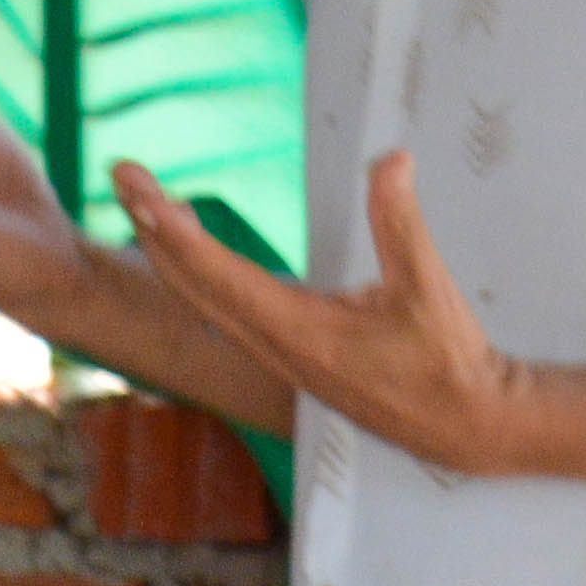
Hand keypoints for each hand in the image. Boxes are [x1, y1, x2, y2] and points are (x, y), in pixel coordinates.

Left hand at [117, 147, 527, 479]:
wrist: (462, 426)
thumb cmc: (447, 361)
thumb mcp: (427, 287)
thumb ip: (402, 222)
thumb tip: (391, 159)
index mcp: (299, 332)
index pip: (218, 276)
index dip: (173, 232)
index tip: (140, 191)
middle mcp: (275, 347)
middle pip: (192, 285)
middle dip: (152, 227)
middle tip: (123, 174)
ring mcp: (277, 355)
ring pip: (203, 300)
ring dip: (169, 249)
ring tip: (146, 200)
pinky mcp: (288, 354)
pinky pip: (224, 309)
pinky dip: (198, 271)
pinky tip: (191, 244)